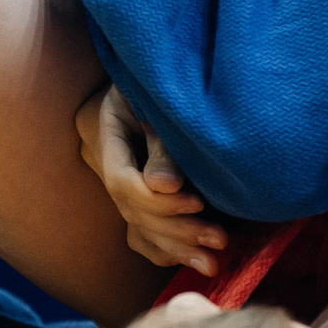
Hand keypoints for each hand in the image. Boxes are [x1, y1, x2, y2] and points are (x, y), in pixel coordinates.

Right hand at [76, 87, 225, 275]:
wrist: (173, 65)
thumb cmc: (175, 71)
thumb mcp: (164, 97)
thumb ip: (165, 143)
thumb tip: (166, 187)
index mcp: (107, 128)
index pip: (121, 182)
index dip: (158, 201)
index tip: (198, 203)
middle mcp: (109, 159)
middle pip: (132, 210)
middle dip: (176, 230)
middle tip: (220, 241)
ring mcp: (123, 178)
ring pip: (137, 227)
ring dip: (176, 248)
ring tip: (214, 263)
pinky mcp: (141, 192)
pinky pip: (142, 232)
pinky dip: (166, 249)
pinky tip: (193, 258)